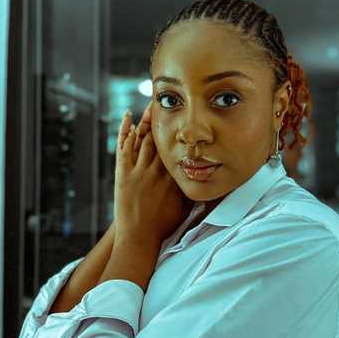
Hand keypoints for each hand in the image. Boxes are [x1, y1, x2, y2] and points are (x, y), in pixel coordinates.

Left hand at [113, 103, 191, 248]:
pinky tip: (127, 117)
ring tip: (153, 104)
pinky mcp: (124, 174)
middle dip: (165, 118)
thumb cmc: (164, 225)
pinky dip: (126, 131)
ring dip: (148, 120)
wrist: (140, 237)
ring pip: (144, 139)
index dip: (184, 130)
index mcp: (175, 176)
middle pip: (162, 138)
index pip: (181, 147)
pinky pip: (124, 147)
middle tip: (169, 100)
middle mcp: (158, 171)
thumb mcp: (186, 207)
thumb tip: (214, 180)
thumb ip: (197, 190)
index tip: (188, 115)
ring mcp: (140, 171)